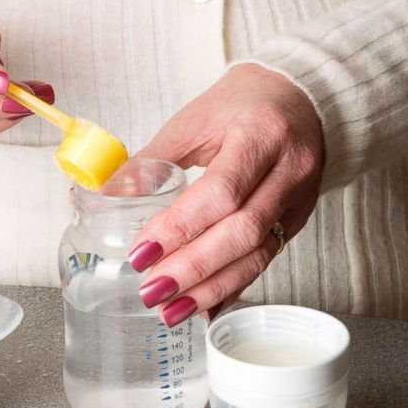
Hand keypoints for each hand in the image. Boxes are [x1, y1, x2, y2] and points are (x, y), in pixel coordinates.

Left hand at [128, 64, 323, 326]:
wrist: (303, 97)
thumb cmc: (244, 103)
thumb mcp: (194, 120)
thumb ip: (152, 160)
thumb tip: (105, 195)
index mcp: (260, 134)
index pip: (220, 192)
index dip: (178, 228)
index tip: (140, 254)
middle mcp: (289, 169)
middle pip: (241, 231)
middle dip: (192, 268)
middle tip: (150, 292)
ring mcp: (299, 198)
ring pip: (258, 254)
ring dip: (211, 289)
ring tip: (170, 311)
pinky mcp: (299, 219)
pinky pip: (266, 259)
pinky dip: (232, 286)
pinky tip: (204, 307)